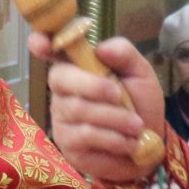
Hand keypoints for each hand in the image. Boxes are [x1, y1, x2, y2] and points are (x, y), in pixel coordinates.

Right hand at [35, 33, 165, 185]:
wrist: (149, 146)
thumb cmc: (139, 104)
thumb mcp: (140, 74)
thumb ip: (124, 54)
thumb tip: (101, 48)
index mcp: (79, 65)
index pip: (52, 50)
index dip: (42, 43)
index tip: (39, 42)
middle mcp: (63, 89)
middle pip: (61, 78)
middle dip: (94, 86)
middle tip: (119, 95)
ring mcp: (61, 116)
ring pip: (78, 109)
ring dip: (115, 117)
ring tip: (136, 126)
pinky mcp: (66, 143)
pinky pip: (85, 135)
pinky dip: (113, 137)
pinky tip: (128, 141)